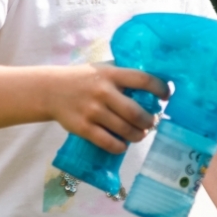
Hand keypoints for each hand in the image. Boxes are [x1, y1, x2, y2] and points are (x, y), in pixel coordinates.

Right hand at [44, 64, 168, 152]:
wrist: (50, 90)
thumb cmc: (83, 79)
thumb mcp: (102, 69)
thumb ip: (123, 74)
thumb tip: (153, 82)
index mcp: (111, 74)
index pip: (143, 79)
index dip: (160, 89)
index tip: (166, 96)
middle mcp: (103, 92)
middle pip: (136, 112)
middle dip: (150, 121)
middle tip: (151, 122)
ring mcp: (93, 111)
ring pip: (125, 130)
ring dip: (138, 135)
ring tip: (140, 134)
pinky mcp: (83, 128)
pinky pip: (109, 143)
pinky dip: (120, 147)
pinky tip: (123, 145)